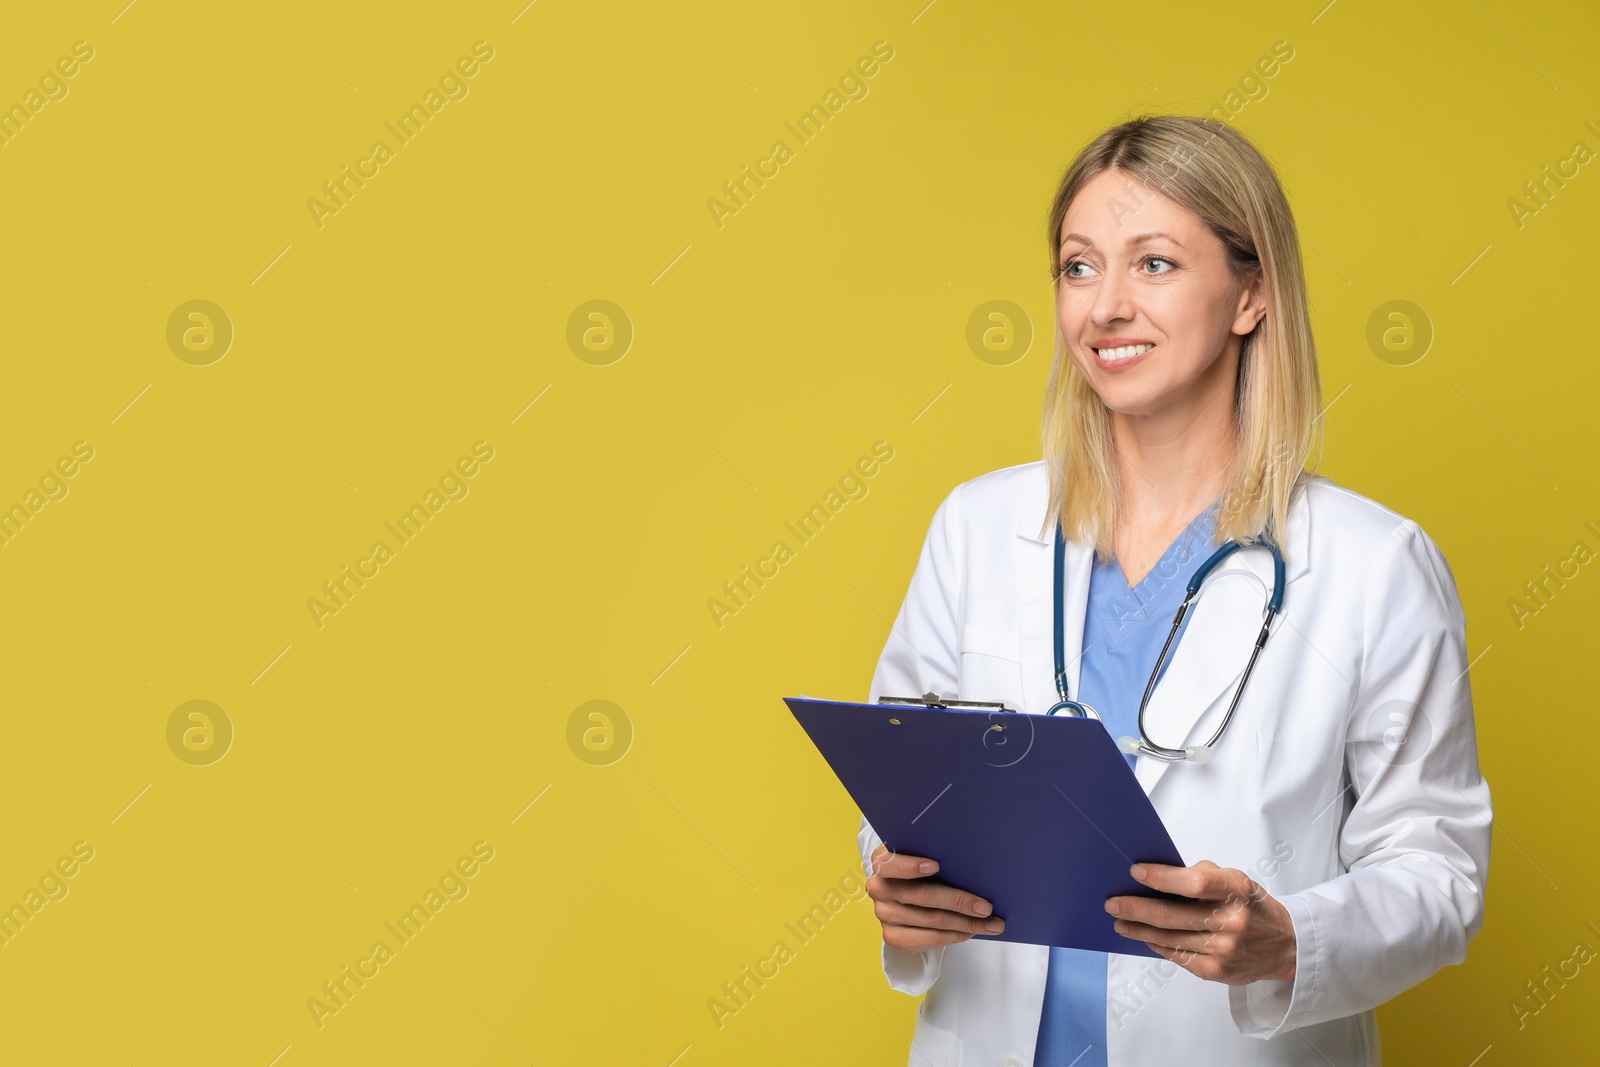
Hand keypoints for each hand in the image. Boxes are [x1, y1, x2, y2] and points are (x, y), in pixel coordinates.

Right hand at [867, 844, 1004, 952]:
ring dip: (964, 924)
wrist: (904, 893)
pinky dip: (952, 936)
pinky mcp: (892, 935)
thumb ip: (936, 857)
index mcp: (882, 861)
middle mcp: (879, 887)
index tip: (936, 865)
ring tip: (990, 924)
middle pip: (921, 895)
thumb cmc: (920, 870)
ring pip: (930, 920)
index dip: (911, 866)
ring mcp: (883, 913)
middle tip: (986, 907)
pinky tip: (969, 932)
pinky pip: (926, 939)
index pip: (891, 863)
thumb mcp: (922, 856)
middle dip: (958, 901)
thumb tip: (973, 867)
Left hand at [1104, 859, 1295, 983]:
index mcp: (1238, 891)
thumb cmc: (1251, 906)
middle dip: (1135, 908)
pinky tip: (1144, 936)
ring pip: (1168, 938)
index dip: (1162, 878)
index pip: (1194, 883)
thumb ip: (1202, 876)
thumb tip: (1158, 877)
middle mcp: (1232, 922)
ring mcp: (1223, 950)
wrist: (1285, 946)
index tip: (1136, 872)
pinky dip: (1156, 944)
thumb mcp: (1236, 881)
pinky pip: (1176, 955)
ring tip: (1120, 921)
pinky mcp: (1216, 971)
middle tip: (1113, 903)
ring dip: (1138, 929)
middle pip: (1172, 915)